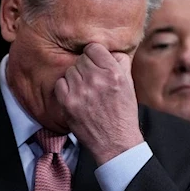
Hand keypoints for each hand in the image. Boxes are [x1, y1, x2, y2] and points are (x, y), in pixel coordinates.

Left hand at [54, 43, 143, 164]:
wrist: (115, 142)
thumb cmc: (123, 113)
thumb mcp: (129, 84)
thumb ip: (120, 62)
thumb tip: (110, 49)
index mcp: (113, 72)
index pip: (93, 48)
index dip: (94, 55)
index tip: (96, 64)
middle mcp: (96, 79)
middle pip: (81, 59)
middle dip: (86, 69)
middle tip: (93, 82)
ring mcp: (80, 91)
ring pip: (70, 71)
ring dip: (76, 79)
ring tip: (86, 91)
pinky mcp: (68, 103)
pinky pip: (60, 83)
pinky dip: (66, 89)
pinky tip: (76, 97)